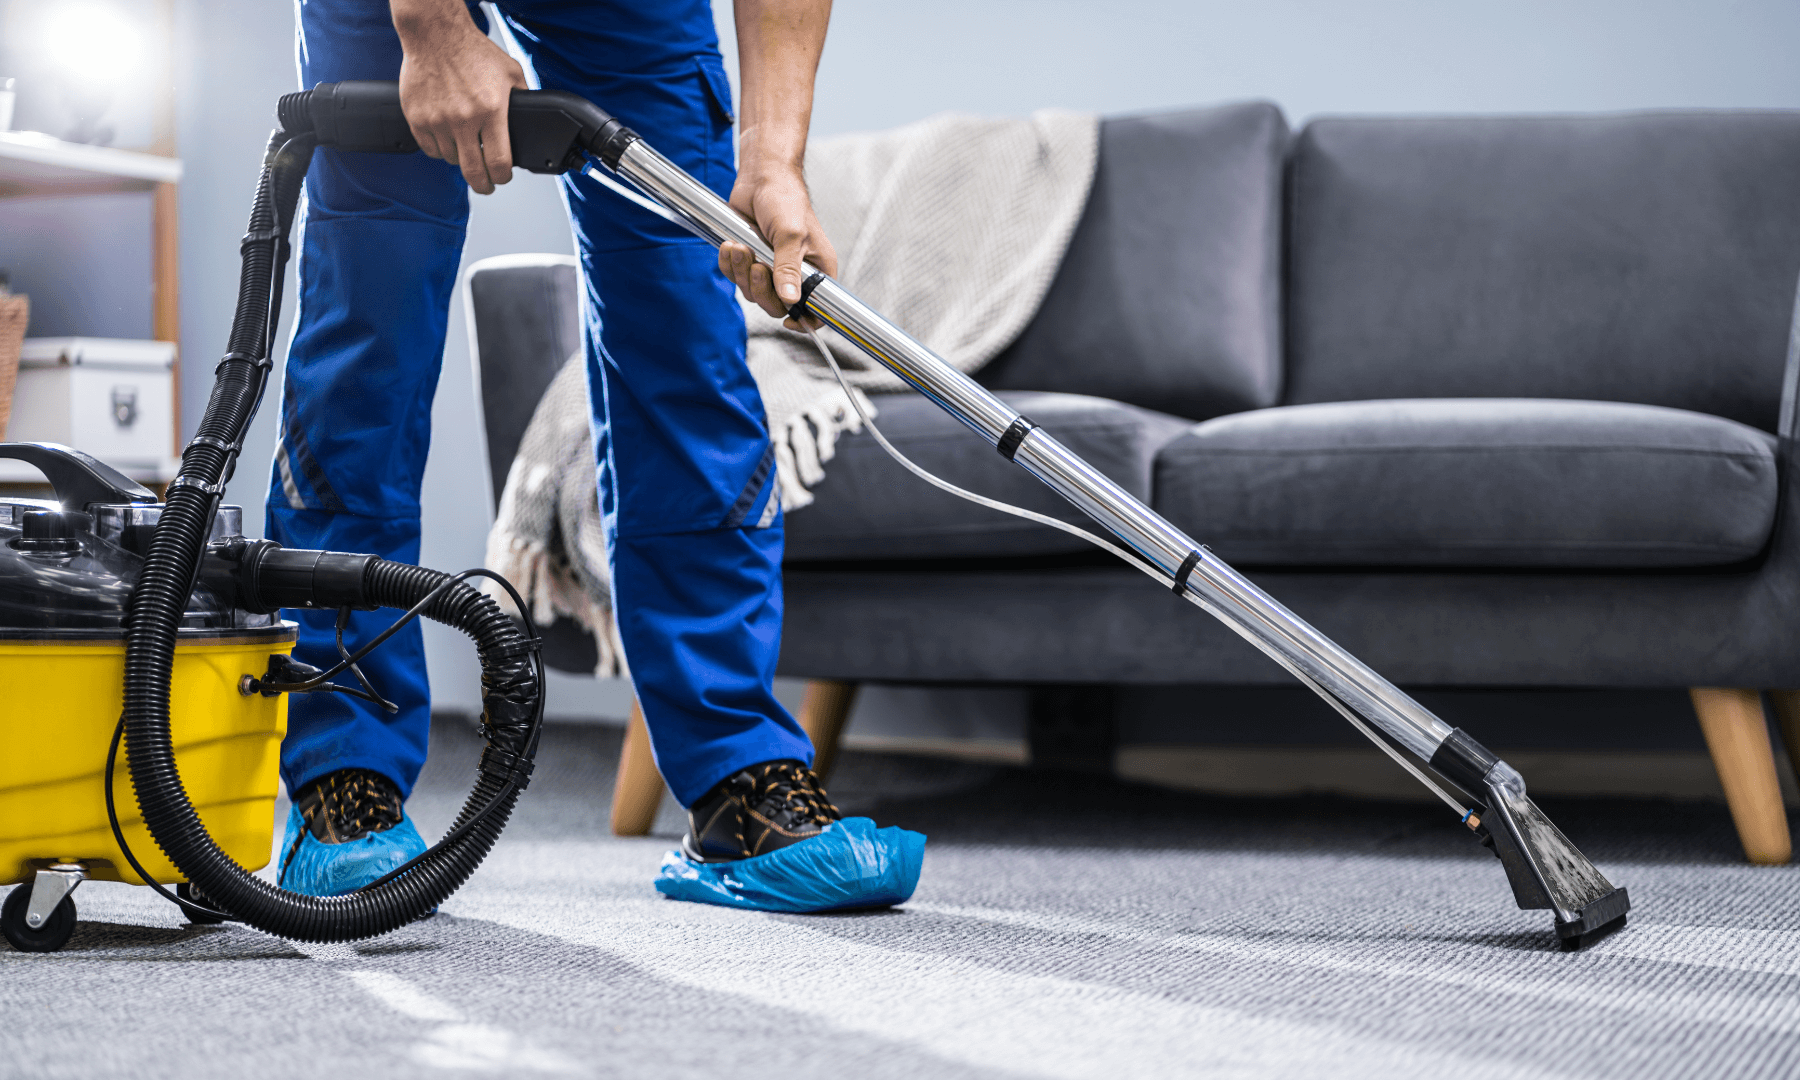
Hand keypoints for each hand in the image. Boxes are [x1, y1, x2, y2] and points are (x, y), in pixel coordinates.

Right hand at [393, 0, 526, 194]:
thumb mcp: (511, 72)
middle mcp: (464, 119)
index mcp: (491, 110)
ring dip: (461, 159)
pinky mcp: (417, 117)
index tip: (502, 177)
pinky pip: (430, 149)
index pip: (499, 162)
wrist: (436, 34)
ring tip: (466, 149)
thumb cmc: (473, 51)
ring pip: (451, 160)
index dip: (503, 177)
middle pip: (474, 172)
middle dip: (483, 185)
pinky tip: (447, 140)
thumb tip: (532, 118)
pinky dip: (440, 149)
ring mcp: (438, 120)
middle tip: (486, 186)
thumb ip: (522, 98)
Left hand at [719, 155, 837, 331]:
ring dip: (742, 271)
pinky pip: (737, 277)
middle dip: (761, 288)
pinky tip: (730, 245)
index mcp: (817, 270)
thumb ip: (788, 268)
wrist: (761, 177)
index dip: (805, 320)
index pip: (817, 308)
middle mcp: (795, 273)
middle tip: (756, 265)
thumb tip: (790, 299)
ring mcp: (771, 267)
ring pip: (753, 292)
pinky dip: (730, 264)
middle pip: (778, 305)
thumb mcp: (791, 234)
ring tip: (740, 246)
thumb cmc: (786, 199)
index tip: (789, 321)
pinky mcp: (750, 259)